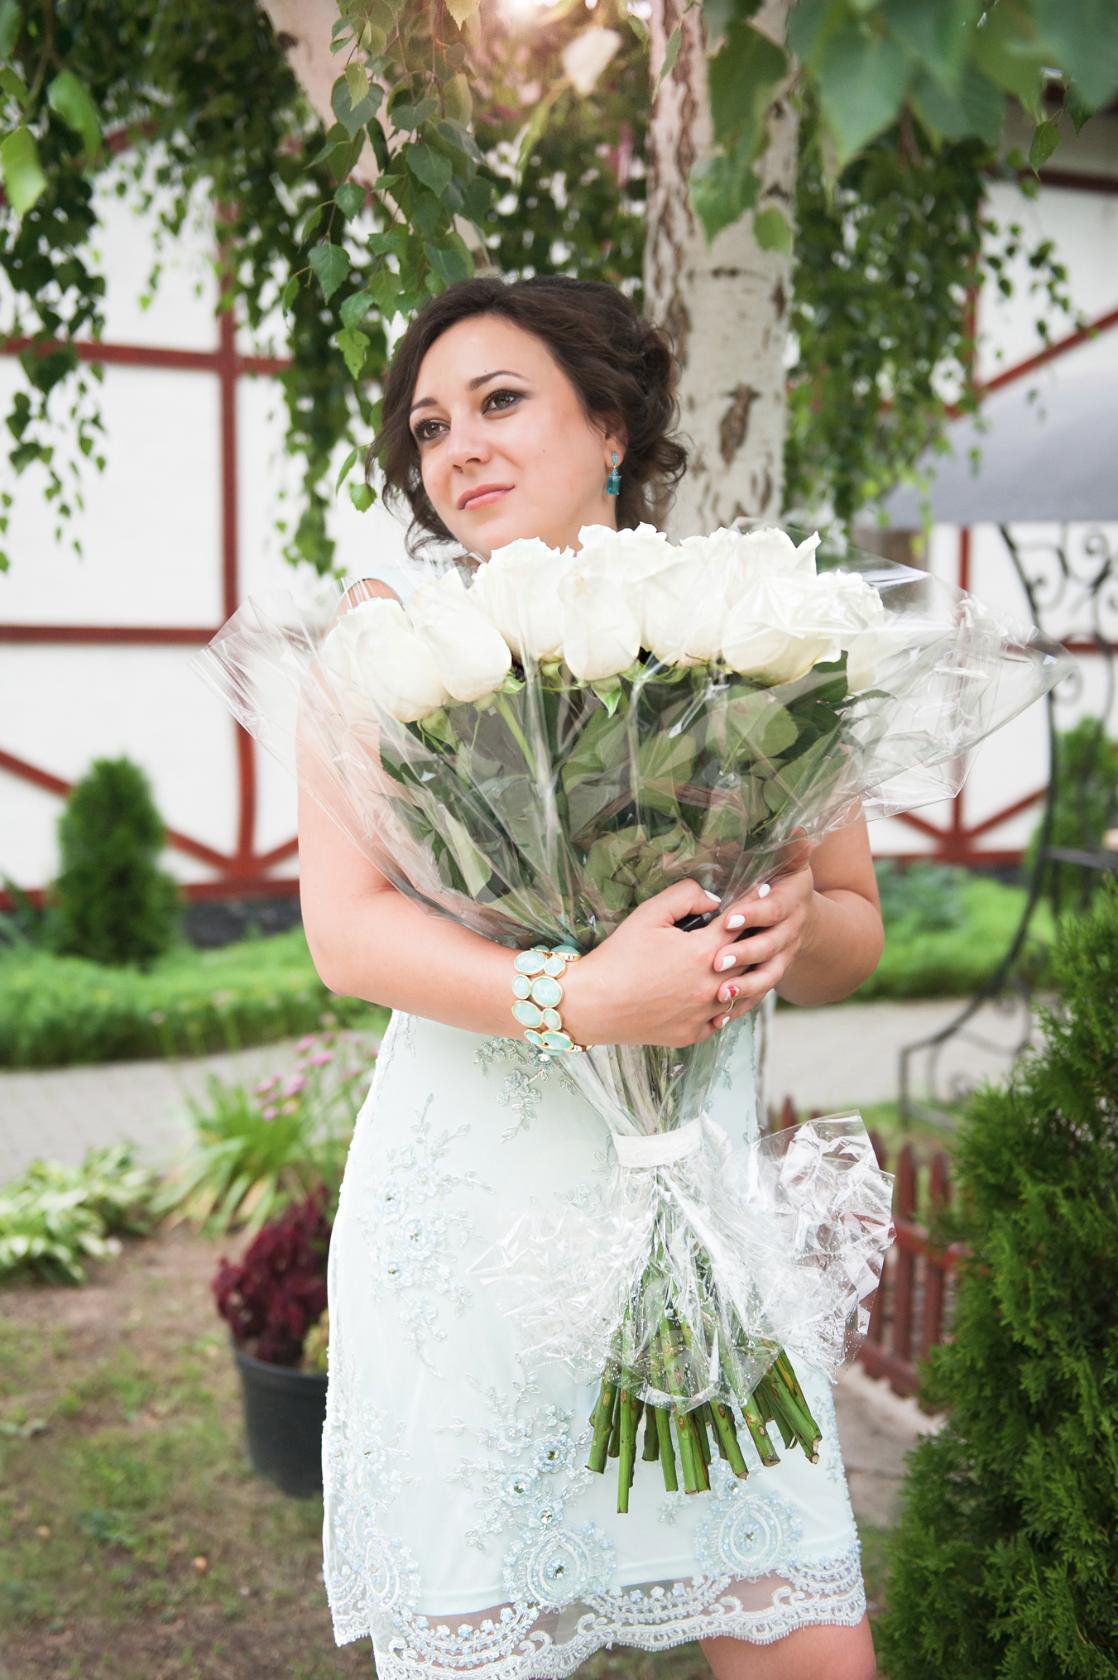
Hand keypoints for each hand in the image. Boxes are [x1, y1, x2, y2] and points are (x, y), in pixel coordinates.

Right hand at [561, 878, 769, 1049]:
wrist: (592, 1003)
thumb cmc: (618, 956)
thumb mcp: (648, 915)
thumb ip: (685, 897)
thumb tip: (714, 899)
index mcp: (703, 952)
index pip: (742, 922)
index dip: (754, 902)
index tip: (765, 891)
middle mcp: (712, 986)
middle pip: (751, 959)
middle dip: (759, 939)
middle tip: (766, 925)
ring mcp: (704, 1014)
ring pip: (744, 994)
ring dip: (752, 976)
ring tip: (756, 962)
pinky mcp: (692, 1033)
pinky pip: (722, 1020)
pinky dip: (729, 1006)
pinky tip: (726, 996)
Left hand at [705, 832, 815, 1031]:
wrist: (804, 915)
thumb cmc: (781, 879)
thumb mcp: (785, 860)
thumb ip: (787, 848)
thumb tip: (799, 829)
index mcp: (794, 899)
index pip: (776, 908)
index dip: (755, 913)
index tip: (728, 918)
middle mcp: (794, 929)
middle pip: (772, 945)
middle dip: (745, 954)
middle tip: (717, 962)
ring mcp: (785, 955)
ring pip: (769, 976)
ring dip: (745, 987)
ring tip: (719, 994)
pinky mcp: (772, 975)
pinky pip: (759, 995)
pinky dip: (741, 1007)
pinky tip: (718, 1018)